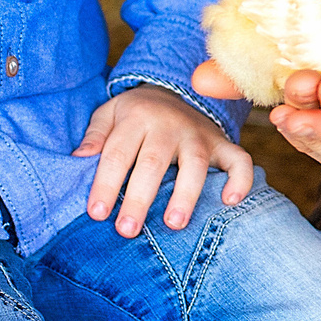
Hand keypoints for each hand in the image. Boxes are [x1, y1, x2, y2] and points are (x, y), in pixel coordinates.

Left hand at [78, 85, 249, 235]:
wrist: (174, 90)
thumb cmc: (136, 114)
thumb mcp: (110, 113)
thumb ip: (95, 134)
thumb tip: (79, 158)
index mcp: (137, 118)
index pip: (117, 154)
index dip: (106, 184)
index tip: (97, 214)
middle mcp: (170, 126)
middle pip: (153, 163)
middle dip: (140, 198)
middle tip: (127, 230)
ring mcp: (199, 135)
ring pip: (195, 164)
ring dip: (185, 195)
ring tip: (173, 224)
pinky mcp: (222, 144)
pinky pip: (239, 160)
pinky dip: (240, 179)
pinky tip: (229, 202)